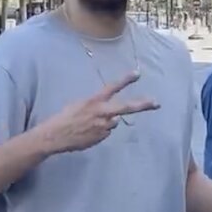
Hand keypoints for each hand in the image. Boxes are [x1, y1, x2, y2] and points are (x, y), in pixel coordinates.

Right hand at [38, 73, 158, 153]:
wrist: (54, 136)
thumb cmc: (64, 118)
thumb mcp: (79, 105)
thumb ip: (97, 106)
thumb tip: (113, 115)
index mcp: (94, 101)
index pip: (112, 87)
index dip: (125, 80)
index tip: (137, 74)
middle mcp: (102, 113)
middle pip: (126, 107)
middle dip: (143, 105)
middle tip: (156, 103)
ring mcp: (104, 126)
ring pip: (113, 121)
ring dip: (106, 122)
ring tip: (87, 124)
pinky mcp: (102, 137)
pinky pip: (106, 132)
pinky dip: (100, 132)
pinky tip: (86, 132)